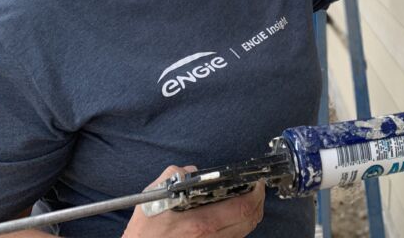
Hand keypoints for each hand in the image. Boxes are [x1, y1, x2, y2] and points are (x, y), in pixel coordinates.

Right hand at [122, 165, 264, 237]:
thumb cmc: (145, 228)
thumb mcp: (156, 193)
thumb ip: (178, 175)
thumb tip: (195, 172)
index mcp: (200, 222)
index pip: (242, 207)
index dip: (256, 193)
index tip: (256, 181)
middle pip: (250, 220)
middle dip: (258, 201)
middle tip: (256, 188)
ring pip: (245, 231)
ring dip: (251, 213)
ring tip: (247, 199)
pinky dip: (239, 225)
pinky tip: (233, 215)